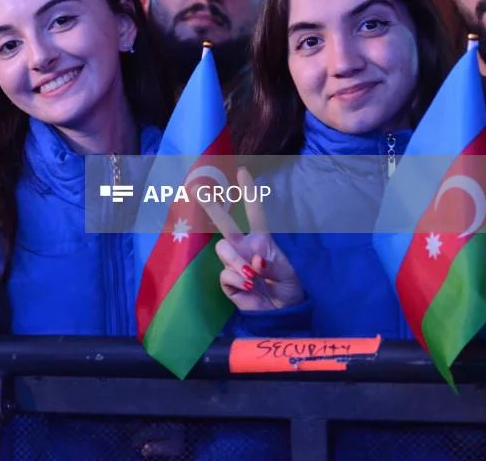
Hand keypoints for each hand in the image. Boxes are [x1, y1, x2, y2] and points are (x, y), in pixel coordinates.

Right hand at [201, 168, 303, 311]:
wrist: (282, 314)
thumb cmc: (288, 288)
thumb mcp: (288, 273)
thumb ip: (272, 264)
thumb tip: (255, 261)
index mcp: (261, 240)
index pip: (254, 212)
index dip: (248, 192)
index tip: (242, 171)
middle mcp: (244, 247)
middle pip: (225, 224)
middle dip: (212, 206)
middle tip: (198, 191)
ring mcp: (234, 263)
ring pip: (223, 249)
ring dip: (238, 262)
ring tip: (254, 277)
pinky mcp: (227, 281)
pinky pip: (225, 274)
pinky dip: (239, 280)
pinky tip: (250, 287)